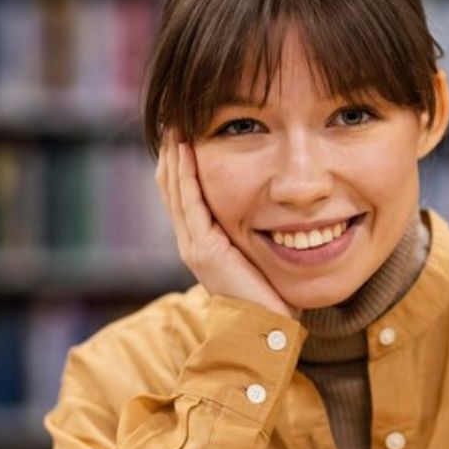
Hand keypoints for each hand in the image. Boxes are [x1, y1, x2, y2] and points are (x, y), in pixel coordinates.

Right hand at [156, 140, 298, 319]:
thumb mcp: (257, 258)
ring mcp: (193, 245)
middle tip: (173, 119)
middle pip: (171, 187)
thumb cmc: (269, 299)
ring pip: (175, 190)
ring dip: (174, 155)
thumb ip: (254, 237)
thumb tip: (277, 216)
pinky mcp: (203, 248)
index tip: (184, 134)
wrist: (263, 329)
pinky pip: (190, 201)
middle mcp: (191, 242)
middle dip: (171, 153)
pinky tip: (186, 148)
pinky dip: (186, 173)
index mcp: (201, 244)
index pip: (183, 195)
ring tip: (175, 124)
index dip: (180, 164)